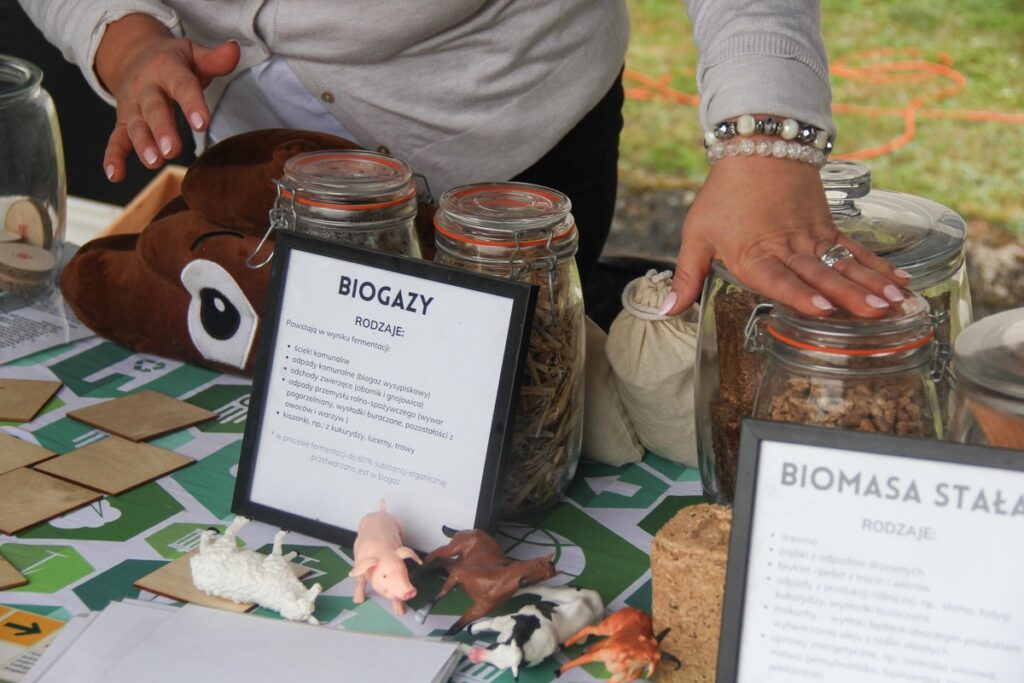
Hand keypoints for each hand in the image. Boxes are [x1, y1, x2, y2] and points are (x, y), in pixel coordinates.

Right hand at [95, 13, 239, 180]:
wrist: (132, 53)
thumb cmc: (173, 60)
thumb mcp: (193, 53)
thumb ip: (214, 58)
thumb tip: (235, 49)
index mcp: (166, 68)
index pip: (181, 85)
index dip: (191, 104)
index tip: (202, 124)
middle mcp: (145, 87)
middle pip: (154, 109)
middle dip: (162, 130)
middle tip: (173, 150)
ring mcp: (132, 105)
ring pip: (135, 126)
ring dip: (143, 145)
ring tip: (154, 162)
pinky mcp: (123, 121)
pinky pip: (116, 139)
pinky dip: (113, 157)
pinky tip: (115, 175)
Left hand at [662, 155, 909, 317]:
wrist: (757, 148)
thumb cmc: (724, 195)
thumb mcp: (696, 235)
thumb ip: (685, 276)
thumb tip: (666, 310)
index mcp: (754, 255)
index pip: (779, 278)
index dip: (800, 294)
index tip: (822, 309)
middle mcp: (788, 249)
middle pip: (820, 274)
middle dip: (849, 295)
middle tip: (875, 312)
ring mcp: (812, 238)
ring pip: (844, 264)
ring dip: (871, 284)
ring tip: (895, 302)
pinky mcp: (827, 228)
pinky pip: (855, 250)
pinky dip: (877, 265)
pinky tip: (899, 282)